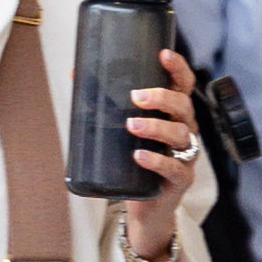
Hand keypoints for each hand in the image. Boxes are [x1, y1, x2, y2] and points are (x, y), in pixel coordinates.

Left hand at [119, 45, 200, 261]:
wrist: (144, 208)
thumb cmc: (132, 161)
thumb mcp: (119, 131)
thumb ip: (103, 104)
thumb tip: (76, 72)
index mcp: (173, 114)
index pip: (183, 85)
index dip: (177, 68)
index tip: (163, 54)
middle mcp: (185, 131)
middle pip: (184, 107)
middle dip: (162, 98)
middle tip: (135, 97)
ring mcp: (186, 156)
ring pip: (181, 135)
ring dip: (156, 128)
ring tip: (131, 126)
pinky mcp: (181, 180)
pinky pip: (175, 168)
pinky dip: (157, 161)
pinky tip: (139, 156)